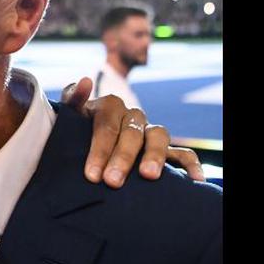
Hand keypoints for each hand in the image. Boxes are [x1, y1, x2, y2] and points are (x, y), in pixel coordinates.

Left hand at [61, 78, 205, 187]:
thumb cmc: (75, 130)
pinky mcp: (166, 149)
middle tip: (112, 182)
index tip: (92, 175)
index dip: (100, 149)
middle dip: (122, 158)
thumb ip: (73, 99)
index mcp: (109, 106)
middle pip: (132, 132)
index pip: (107, 124)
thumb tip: (86, 81)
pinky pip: (183, 153)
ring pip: (159, 136)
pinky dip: (191, 164)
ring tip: (148, 176)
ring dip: (155, 155)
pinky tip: (194, 179)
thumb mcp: (69, 116)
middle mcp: (132, 116)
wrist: (84, 141)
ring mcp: (149, 131)